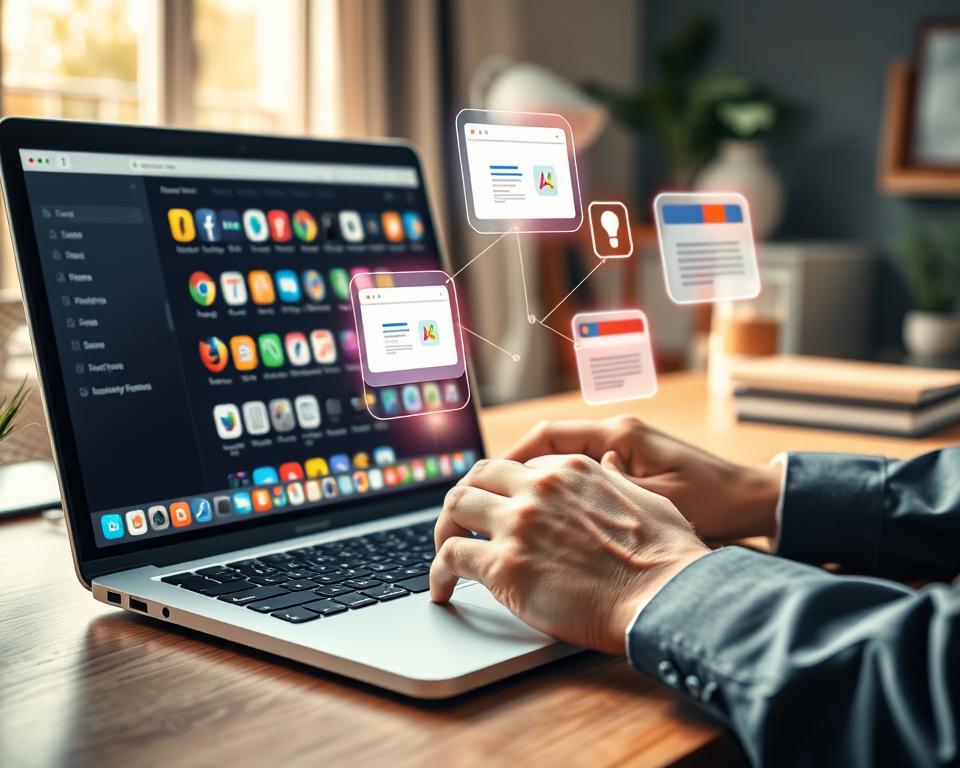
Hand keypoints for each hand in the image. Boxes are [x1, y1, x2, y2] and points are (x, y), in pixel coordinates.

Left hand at [429, 453, 708, 653]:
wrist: (665, 596)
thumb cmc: (667, 557)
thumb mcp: (649, 498)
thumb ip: (617, 480)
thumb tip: (609, 464)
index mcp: (570, 468)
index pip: (515, 466)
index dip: (500, 488)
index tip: (494, 506)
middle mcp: (538, 487)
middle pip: (477, 478)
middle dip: (464, 500)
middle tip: (459, 525)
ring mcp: (518, 524)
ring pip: (455, 508)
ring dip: (444, 530)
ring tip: (443, 553)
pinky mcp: (504, 565)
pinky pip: (451, 558)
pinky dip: (438, 572)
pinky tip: (441, 589)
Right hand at [505, 416, 782, 541]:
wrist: (753, 502)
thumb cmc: (713, 502)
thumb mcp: (657, 503)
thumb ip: (609, 492)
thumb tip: (558, 488)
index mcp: (619, 436)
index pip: (548, 436)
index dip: (511, 458)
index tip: (485, 483)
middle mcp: (617, 436)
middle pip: (548, 446)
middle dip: (515, 472)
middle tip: (487, 502)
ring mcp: (623, 450)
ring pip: (562, 461)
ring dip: (537, 483)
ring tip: (511, 513)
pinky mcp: (631, 467)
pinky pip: (582, 475)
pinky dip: (561, 492)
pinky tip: (550, 519)